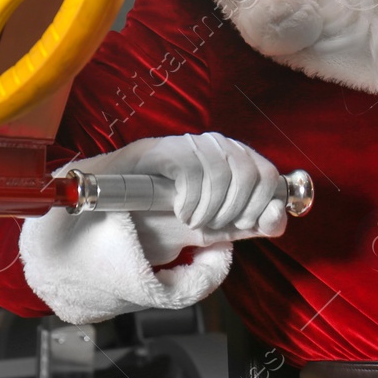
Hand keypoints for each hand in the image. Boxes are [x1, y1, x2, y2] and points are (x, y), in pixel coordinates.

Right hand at [73, 132, 288, 236]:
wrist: (101, 223)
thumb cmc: (157, 224)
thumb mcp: (210, 231)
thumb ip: (245, 226)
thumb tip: (276, 219)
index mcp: (230, 163)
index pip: (268, 173)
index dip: (267, 202)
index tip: (247, 224)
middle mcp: (212, 148)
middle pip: (250, 171)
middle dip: (238, 209)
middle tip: (213, 227)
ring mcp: (184, 146)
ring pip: (224, 169)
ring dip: (214, 207)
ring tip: (194, 220)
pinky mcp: (157, 149)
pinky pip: (191, 166)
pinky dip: (193, 198)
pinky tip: (180, 210)